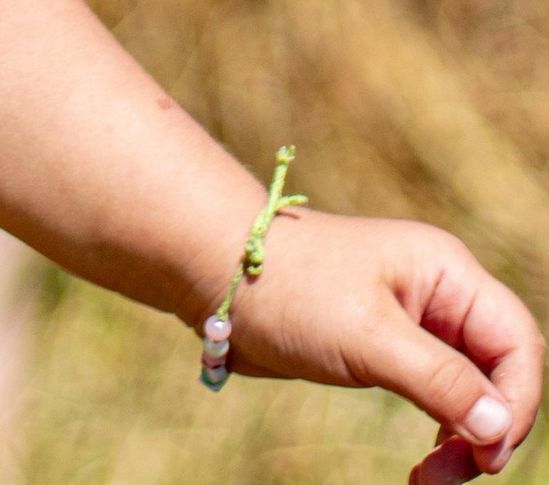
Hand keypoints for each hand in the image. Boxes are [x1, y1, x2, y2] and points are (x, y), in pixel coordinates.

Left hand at [224, 212, 539, 481]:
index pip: (518, 343)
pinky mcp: (391, 348)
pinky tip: (427, 462)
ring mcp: (417, 322)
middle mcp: (440, 293)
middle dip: (489, 429)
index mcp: (446, 273)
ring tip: (429, 478)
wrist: (219, 277)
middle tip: (446, 477)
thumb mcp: (368, 337)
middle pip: (502, 372)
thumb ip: (439, 380)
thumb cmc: (290, 290)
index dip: (517, 403)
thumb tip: (500, 427)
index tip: (485, 454)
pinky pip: (442, 398)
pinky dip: (443, 433)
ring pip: (475, 392)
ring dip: (466, 439)